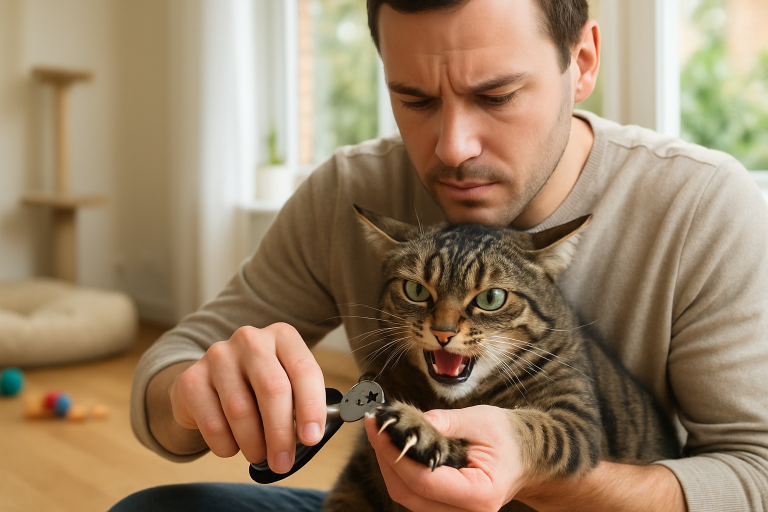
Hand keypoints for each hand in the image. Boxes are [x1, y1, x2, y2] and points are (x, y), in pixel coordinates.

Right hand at [168, 323, 326, 472]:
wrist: (209, 384)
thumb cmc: (258, 388)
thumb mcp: (286, 384)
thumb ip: (302, 403)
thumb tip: (311, 434)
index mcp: (283, 337)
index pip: (304, 370)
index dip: (311, 407)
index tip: (311, 437)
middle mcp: (250, 339)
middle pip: (272, 389)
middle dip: (281, 433)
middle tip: (283, 462)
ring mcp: (218, 356)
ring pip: (241, 410)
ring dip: (253, 443)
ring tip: (258, 454)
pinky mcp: (191, 379)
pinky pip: (212, 424)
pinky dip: (227, 445)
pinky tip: (232, 445)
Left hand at [364, 405, 527, 511]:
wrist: (529, 456)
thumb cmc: (509, 438)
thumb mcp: (481, 420)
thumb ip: (446, 422)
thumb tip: (413, 422)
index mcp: (478, 494)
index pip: (424, 482)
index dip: (395, 456)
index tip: (378, 429)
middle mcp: (465, 511)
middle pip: (409, 494)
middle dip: (385, 459)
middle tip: (374, 426)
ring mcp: (454, 511)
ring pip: (407, 496)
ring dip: (389, 464)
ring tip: (379, 432)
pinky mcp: (445, 504)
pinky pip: (414, 492)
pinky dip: (400, 469)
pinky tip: (393, 445)